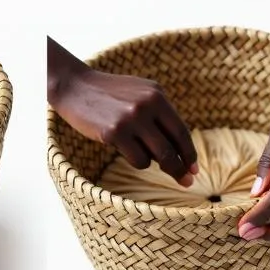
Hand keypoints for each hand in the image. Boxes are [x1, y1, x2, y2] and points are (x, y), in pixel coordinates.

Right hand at [49, 57, 197, 184]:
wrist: (76, 86)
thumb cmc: (112, 95)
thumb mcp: (142, 95)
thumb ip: (161, 116)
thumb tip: (181, 153)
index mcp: (157, 96)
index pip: (181, 131)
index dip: (189, 153)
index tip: (194, 169)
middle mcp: (147, 105)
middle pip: (172, 149)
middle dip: (180, 169)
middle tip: (187, 182)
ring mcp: (130, 119)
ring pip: (156, 157)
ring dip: (151, 162)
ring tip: (135, 148)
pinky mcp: (114, 132)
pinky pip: (138, 160)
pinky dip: (136, 160)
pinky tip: (124, 148)